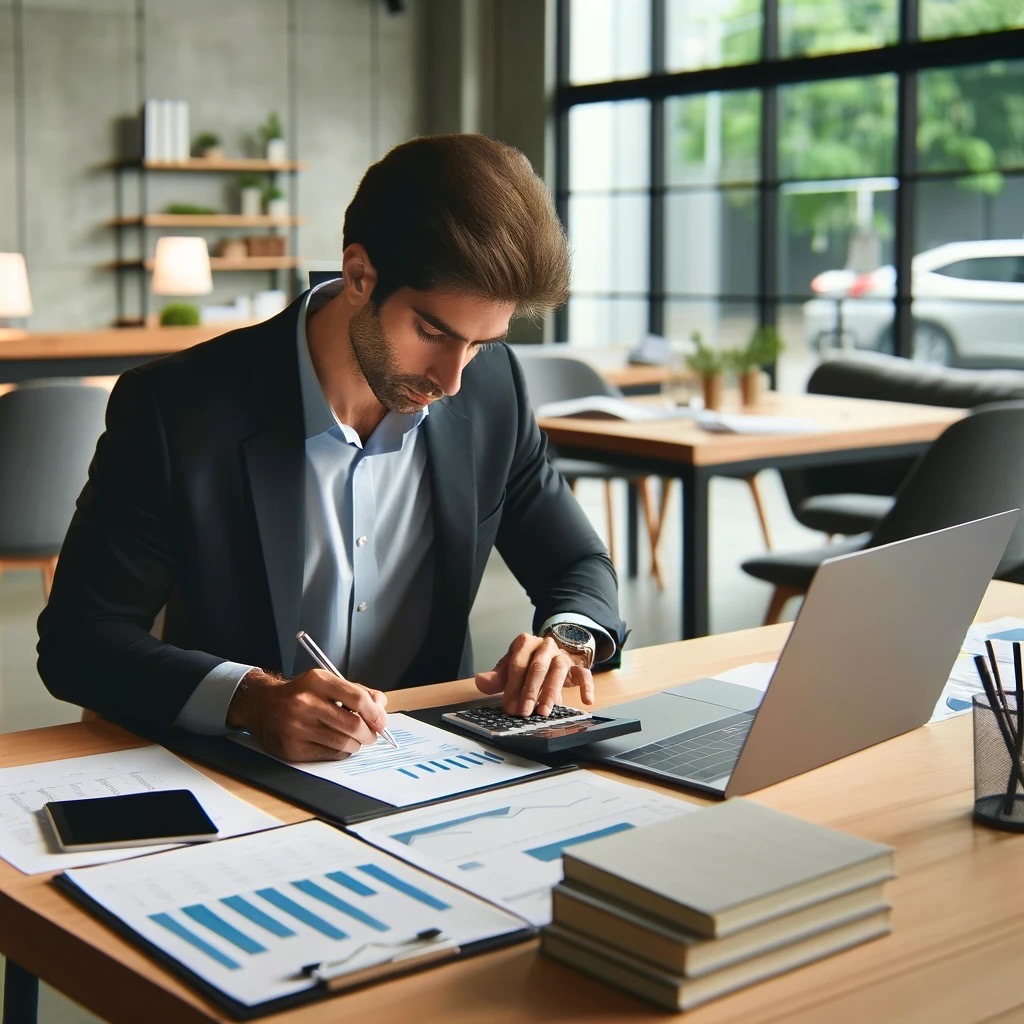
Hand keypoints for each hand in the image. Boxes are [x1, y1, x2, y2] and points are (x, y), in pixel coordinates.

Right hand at [226, 668, 388, 761]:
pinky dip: (340, 752)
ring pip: (343, 743)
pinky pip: (329, 755)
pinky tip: (336, 744)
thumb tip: (381, 706)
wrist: (263, 706)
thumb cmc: (302, 694)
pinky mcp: (292, 747)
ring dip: (356, 744)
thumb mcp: (327, 683)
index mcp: (317, 681)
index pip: (358, 698)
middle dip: (369, 733)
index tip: (381, 721)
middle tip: (371, 735)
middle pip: (353, 725)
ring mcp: (297, 726)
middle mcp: (305, 702)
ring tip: (353, 739)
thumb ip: (357, 692)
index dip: (375, 713)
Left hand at [474, 632, 594, 716]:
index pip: (518, 664)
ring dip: (551, 692)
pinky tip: (586, 700)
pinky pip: (584, 674)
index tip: (509, 705)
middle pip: (538, 667)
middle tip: (523, 711)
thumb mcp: (510, 666)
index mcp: (525, 643)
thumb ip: (497, 676)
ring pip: (558, 670)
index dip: (512, 686)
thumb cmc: (527, 661)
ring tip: (544, 711)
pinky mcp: (576, 666)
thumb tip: (481, 681)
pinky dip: (586, 686)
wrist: (551, 650)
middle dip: (530, 691)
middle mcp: (545, 646)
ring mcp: (562, 655)